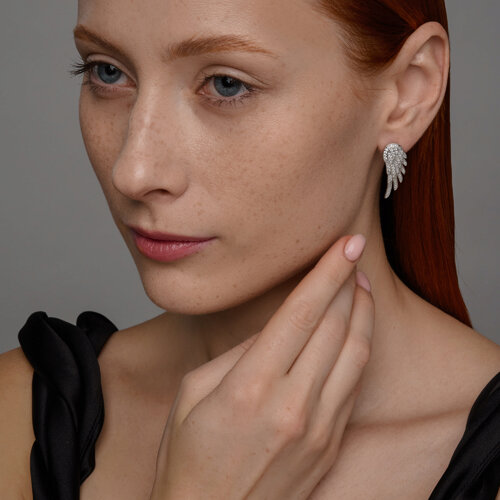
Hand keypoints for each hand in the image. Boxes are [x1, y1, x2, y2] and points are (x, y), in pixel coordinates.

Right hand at [150, 234, 373, 499]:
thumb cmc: (189, 457)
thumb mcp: (194, 392)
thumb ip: (238, 354)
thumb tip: (274, 328)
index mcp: (250, 386)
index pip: (301, 312)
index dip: (327, 272)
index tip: (346, 244)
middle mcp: (291, 404)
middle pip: (335, 326)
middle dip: (348, 282)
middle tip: (352, 255)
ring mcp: (318, 428)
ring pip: (355, 353)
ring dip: (362, 313)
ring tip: (359, 287)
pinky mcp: (330, 444)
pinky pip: (354, 385)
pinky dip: (359, 349)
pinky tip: (356, 331)